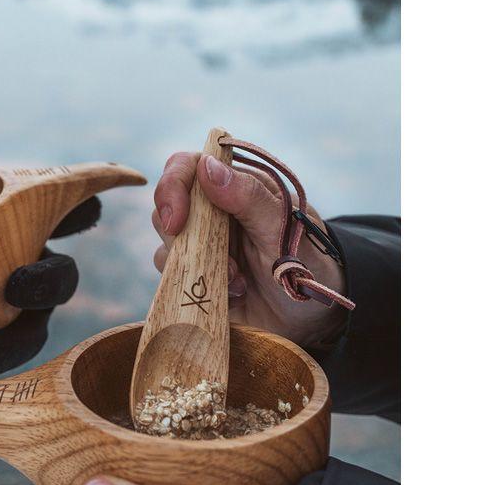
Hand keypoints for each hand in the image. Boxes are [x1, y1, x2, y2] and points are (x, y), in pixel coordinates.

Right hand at [152, 153, 345, 346]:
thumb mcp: (283, 230)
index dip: (173, 187)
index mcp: (237, 186)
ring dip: (197, 264)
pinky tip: (233, 293)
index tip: (176, 221)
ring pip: (168, 242)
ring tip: (238, 280)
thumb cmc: (309, 264)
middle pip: (167, 205)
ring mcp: (204, 242)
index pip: (188, 166)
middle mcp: (214, 210)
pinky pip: (174, 274)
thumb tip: (207, 166)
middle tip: (217, 258)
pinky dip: (198, 285)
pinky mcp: (199, 273)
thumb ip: (249, 196)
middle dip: (185, 236)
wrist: (316, 318)